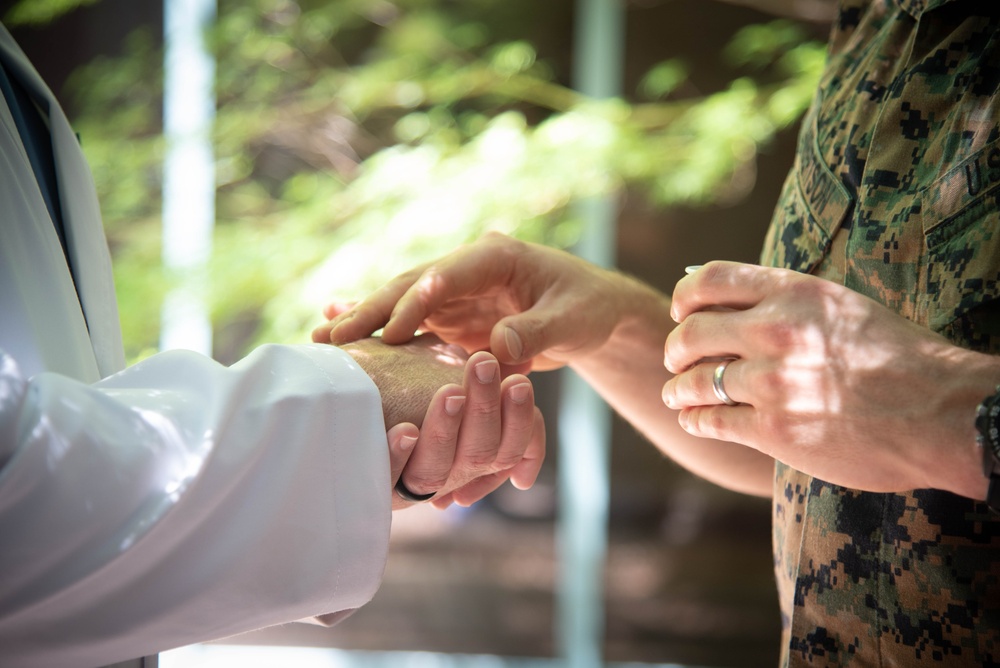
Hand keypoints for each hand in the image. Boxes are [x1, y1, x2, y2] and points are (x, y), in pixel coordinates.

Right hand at [312, 233, 636, 372]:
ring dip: (363, 323)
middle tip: (333, 340)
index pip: (449, 274)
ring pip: (400, 304)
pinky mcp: (451, 317)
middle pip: (412, 285)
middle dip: (373, 311)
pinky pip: (409, 324)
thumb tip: (499, 346)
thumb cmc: (587, 309)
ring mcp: (455, 293)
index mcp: (496, 256)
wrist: (590, 312)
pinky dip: (377, 330)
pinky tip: (336, 330)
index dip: (419, 300)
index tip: (390, 330)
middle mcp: (467, 269)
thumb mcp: (572, 320)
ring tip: (320, 342)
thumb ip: (536, 331)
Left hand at [344, 335, 544, 508]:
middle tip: (483, 362)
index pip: (510, 442)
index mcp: (468, 446)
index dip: (519, 418)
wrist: (325, 403)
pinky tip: (402, 431)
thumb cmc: (381, 377)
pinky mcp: (369, 489)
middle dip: (485, 406)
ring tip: (449, 393)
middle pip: (482, 452)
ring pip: (437, 471)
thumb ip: (458, 362)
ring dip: (445, 429)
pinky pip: (388, 482)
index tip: (517, 380)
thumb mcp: (428, 368)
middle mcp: (444, 470)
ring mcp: (406, 482)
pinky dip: (398, 457)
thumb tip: (491, 349)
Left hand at [661, 261, 998, 498]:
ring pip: (694, 382)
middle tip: (673, 360)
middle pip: (690, 333)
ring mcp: (771, 383)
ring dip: (676, 389)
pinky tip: (693, 420)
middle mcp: (775, 332)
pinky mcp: (773, 431)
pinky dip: (694, 419)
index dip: (684, 297)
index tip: (679, 312)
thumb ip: (783, 299)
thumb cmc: (894, 357)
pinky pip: (710, 421)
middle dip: (674, 349)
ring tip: (675, 394)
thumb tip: (722, 296)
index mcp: (793, 292)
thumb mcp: (839, 306)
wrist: (942, 414)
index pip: (709, 280)